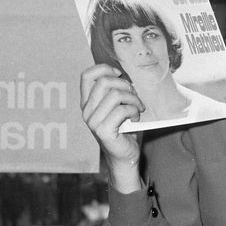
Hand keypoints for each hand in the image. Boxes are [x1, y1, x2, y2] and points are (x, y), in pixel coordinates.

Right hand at [80, 63, 144, 190]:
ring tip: (138, 108)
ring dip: (133, 99)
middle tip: (135, 97)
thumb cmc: (125, 129)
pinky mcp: (103, 130)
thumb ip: (116, 91)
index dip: (104, 69)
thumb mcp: (119, 106)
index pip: (87, 75)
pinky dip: (134, 111)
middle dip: (125, 85)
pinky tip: (136, 119)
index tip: (120, 75)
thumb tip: (126, 76)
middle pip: (104, 82)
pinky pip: (122, 110)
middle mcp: (86, 111)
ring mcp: (93, 121)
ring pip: (115, 95)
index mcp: (88, 102)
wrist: (126, 155)